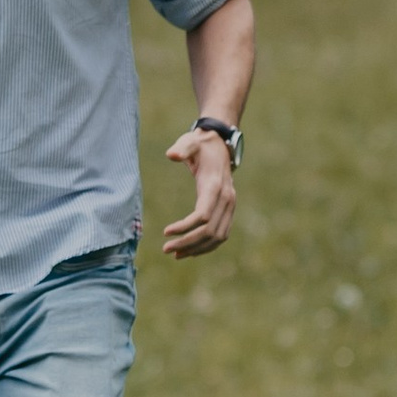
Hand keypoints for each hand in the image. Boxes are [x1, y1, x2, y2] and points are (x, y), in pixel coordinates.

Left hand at [161, 124, 237, 257]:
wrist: (220, 145)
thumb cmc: (200, 145)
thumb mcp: (190, 142)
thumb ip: (181, 148)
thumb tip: (171, 155)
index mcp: (215, 186)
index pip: (203, 216)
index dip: (185, 227)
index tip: (166, 232)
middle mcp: (227, 199)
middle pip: (210, 231)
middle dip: (188, 242)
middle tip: (166, 249)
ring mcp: (230, 206)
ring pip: (217, 237)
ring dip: (197, 248)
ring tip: (175, 254)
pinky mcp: (229, 211)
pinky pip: (221, 235)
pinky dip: (206, 246)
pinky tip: (189, 250)